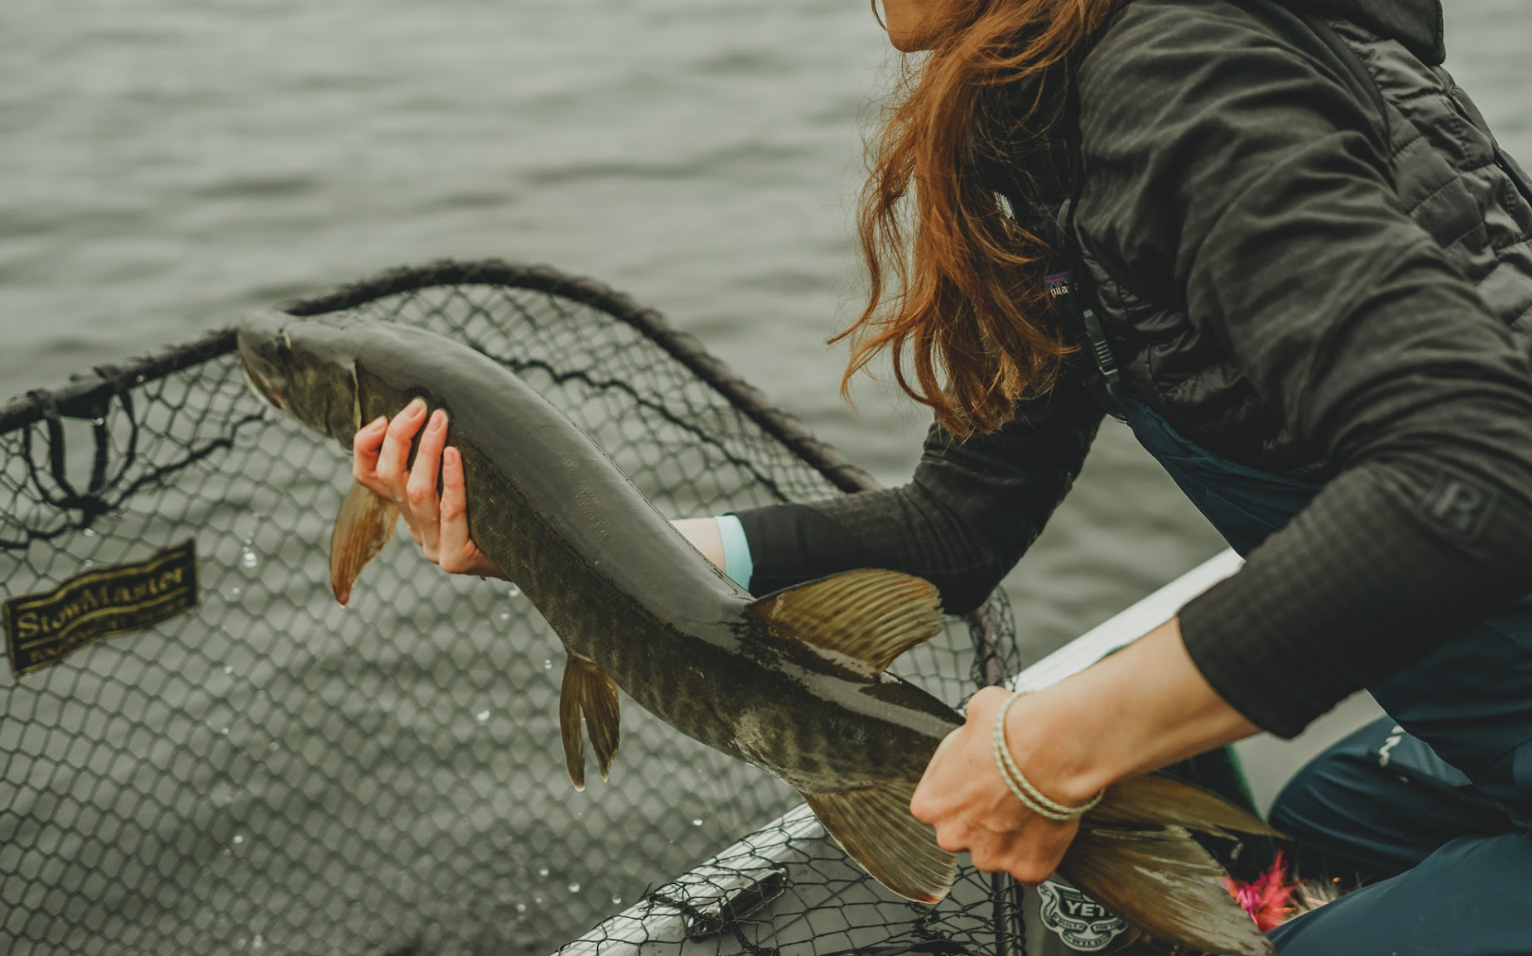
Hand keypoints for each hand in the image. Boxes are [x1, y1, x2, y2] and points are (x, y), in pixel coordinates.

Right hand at [351, 398, 506, 578]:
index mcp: (407, 508)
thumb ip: (446, 455)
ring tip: (440, 422)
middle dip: (399, 438)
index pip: (368, 476)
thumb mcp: (467, 479)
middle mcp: (415, 527)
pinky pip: (451, 512)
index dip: (366, 446)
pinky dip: (451, 481)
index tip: (382, 418)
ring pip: (416, 493)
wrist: (533, 558)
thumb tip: (439, 406)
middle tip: (419, 406)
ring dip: (426, 452)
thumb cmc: (501, 508)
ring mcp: (434, 546)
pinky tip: (455, 455)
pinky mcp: (456, 558)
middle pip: (390, 478)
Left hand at [910, 685, 1082, 884]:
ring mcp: (991, 857)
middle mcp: (953, 836)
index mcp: (930, 804)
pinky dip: (1040, 851)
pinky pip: (1031, 865)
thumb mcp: (972, 714)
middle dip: (982, 817)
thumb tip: (974, 731)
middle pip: (964, 832)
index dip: (958, 792)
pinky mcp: (1028, 869)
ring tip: (1030, 804)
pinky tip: (1047, 824)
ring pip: (997, 850)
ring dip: (1010, 834)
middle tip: (1005, 793)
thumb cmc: (1011, 730)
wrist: (1053, 749)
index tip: (975, 783)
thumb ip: (964, 739)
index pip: (935, 806)